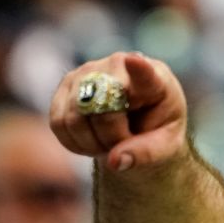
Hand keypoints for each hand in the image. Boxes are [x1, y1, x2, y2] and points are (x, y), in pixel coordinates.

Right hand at [49, 52, 187, 171]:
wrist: (138, 121)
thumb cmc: (156, 130)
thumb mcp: (165, 147)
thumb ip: (145, 154)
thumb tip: (114, 161)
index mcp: (155, 80)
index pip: (145, 73)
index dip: (139, 68)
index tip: (134, 61)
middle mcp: (118, 66)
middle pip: (102, 110)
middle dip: (110, 138)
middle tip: (124, 144)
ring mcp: (87, 71)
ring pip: (75, 118)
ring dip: (90, 143)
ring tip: (108, 142)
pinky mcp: (65, 84)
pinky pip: (58, 122)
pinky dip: (73, 142)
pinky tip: (91, 140)